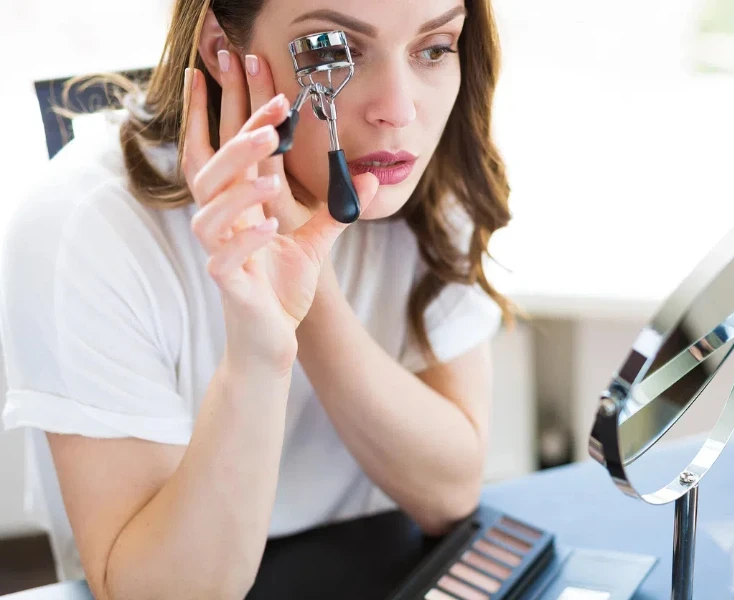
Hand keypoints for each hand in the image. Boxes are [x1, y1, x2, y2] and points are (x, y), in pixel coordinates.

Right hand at [181, 54, 376, 372]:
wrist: (272, 340)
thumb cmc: (282, 287)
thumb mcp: (312, 241)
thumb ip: (336, 208)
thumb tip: (370, 175)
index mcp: (238, 208)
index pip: (233, 155)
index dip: (243, 120)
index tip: (268, 89)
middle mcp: (222, 225)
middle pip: (212, 173)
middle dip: (238, 144)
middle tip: (269, 121)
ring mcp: (220, 254)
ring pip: (209, 214)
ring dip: (238, 192)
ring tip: (269, 178)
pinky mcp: (229, 286)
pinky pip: (224, 260)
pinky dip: (246, 242)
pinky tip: (271, 229)